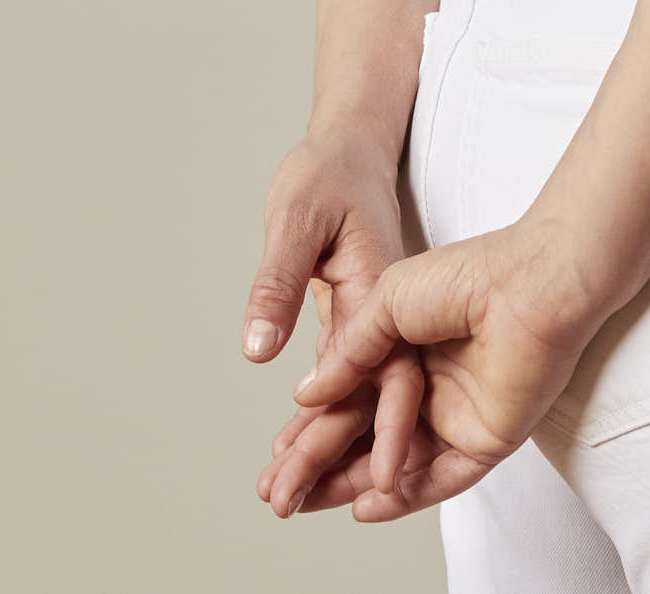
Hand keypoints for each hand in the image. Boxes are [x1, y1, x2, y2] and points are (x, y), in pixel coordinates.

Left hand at [242, 121, 431, 520]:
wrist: (347, 148)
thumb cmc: (325, 172)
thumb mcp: (294, 217)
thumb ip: (278, 282)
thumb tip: (259, 348)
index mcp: (381, 282)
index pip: (390, 364)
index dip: (386, 424)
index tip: (374, 478)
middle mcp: (384, 308)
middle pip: (370, 392)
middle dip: (335, 456)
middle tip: (287, 501)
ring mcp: (372, 317)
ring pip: (356, 392)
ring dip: (324, 446)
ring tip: (282, 494)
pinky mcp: (355, 320)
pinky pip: (343, 378)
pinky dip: (318, 417)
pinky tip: (291, 451)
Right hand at [276, 216, 606, 516]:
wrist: (532, 284)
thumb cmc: (469, 274)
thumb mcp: (388, 299)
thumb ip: (348, 351)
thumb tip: (306, 392)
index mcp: (406, 349)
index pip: (350, 400)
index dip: (312, 427)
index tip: (277, 450)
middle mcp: (430, 386)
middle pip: (363, 438)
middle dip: (318, 464)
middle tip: (277, 491)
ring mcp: (457, 415)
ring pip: (394, 465)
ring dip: (348, 485)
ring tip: (304, 504)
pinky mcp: (485, 440)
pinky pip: (439, 478)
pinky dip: (403, 497)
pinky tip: (366, 505)